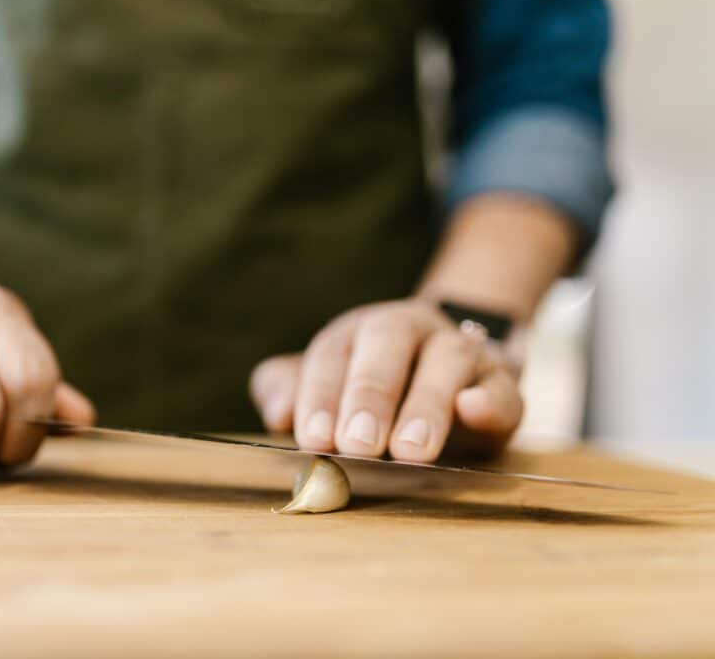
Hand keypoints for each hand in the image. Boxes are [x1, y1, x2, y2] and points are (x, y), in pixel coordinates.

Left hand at [249, 299, 521, 461]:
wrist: (453, 375)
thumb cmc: (372, 389)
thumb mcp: (326, 387)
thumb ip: (289, 391)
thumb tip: (277, 414)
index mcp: (359, 331)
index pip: (333, 354)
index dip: (320, 396)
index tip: (313, 440)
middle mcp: (410, 329)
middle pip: (387, 344)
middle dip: (369, 394)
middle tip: (357, 445)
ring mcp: (460, 351)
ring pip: (447, 361)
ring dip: (427, 405)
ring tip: (410, 451)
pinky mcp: (501, 384)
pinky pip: (502, 387)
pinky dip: (490, 400)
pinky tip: (473, 411)